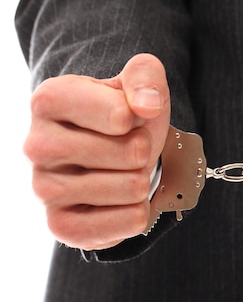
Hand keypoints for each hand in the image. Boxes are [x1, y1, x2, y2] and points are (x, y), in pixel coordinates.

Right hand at [24, 53, 170, 249]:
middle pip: (130, 152)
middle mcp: (37, 144)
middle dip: (144, 151)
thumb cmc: (126, 118)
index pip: (120, 114)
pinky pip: (126, 223)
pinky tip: (122, 202)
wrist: (117, 160)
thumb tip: (147, 105)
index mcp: (50, 100)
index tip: (127, 117)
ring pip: (132, 187)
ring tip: (123, 173)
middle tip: (128, 149)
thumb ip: (146, 76)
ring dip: (142, 181)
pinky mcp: (59, 225)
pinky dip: (138, 213)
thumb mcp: (139, 85)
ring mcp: (44, 188)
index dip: (140, 117)